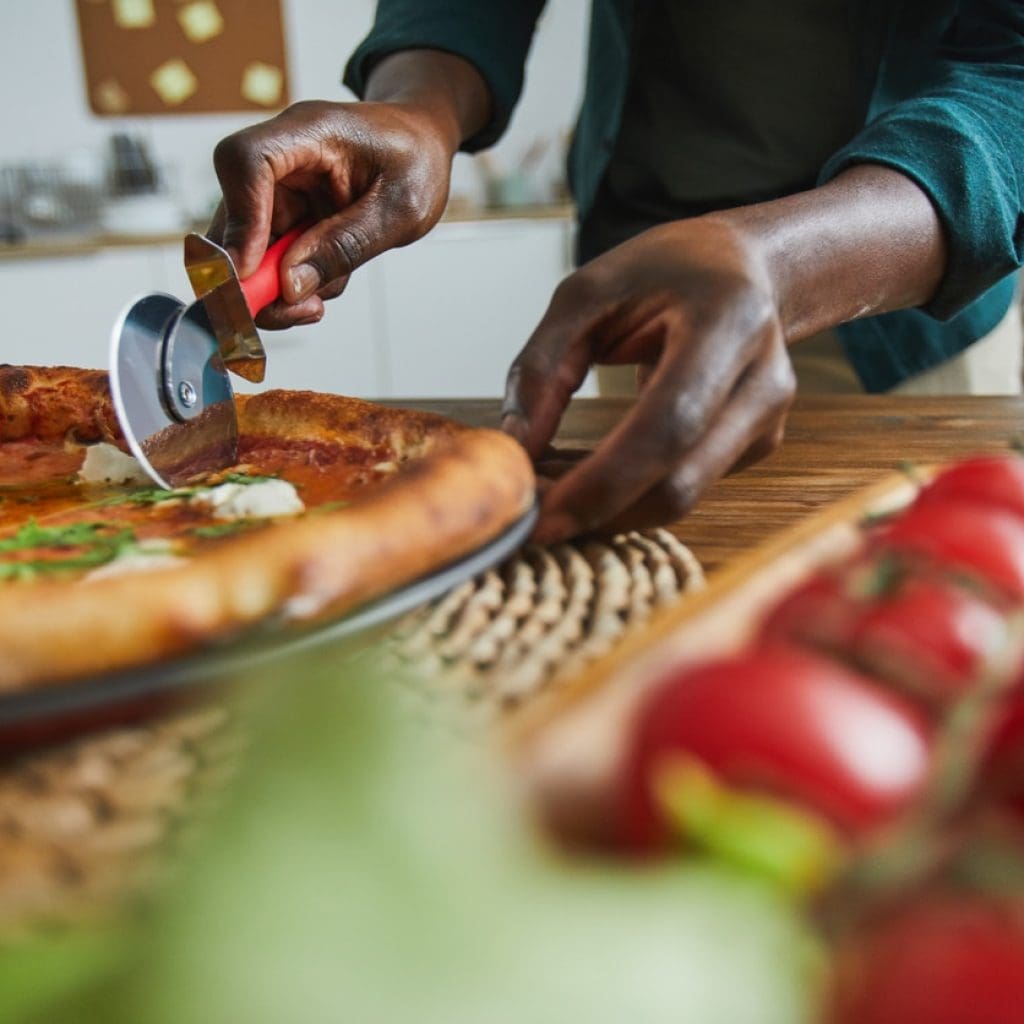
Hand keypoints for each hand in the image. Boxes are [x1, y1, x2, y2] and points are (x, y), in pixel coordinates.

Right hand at [208, 98, 456, 328]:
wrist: (420, 148)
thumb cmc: (415, 163)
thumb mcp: (400, 210)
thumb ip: (346, 246)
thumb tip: (289, 286)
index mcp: (310, 132)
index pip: (246, 162)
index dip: (241, 221)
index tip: (254, 273)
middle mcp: (281, 159)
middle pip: (233, 218)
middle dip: (257, 278)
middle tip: (297, 311)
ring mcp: (276, 190)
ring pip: (247, 251)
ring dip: (280, 289)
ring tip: (322, 299)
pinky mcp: (281, 217)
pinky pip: (270, 263)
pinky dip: (293, 286)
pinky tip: (326, 283)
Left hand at [502, 217, 795, 542]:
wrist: (743, 268)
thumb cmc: (663, 271)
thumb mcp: (584, 294)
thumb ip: (542, 367)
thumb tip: (513, 448)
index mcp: (728, 321)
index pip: (668, 423)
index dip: (603, 482)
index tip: (540, 515)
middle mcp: (762, 379)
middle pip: (679, 483)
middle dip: (596, 512)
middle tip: (527, 516)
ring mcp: (767, 421)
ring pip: (678, 497)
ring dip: (605, 508)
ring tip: (544, 484)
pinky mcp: (757, 447)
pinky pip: (682, 487)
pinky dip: (624, 493)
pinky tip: (581, 473)